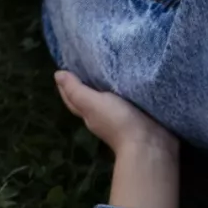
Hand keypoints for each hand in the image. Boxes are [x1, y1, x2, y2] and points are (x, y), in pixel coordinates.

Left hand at [55, 70, 180, 207]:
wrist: (150, 145)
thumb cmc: (118, 123)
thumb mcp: (93, 104)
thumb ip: (76, 90)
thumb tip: (57, 75)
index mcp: (89, 113)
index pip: (72, 97)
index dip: (66, 83)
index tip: (66, 64)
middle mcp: (102, 116)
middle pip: (88, 98)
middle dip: (86, 83)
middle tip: (88, 62)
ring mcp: (121, 119)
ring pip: (108, 99)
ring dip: (107, 87)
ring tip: (109, 67)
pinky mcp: (139, 117)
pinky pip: (128, 100)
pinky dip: (126, 91)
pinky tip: (131, 81)